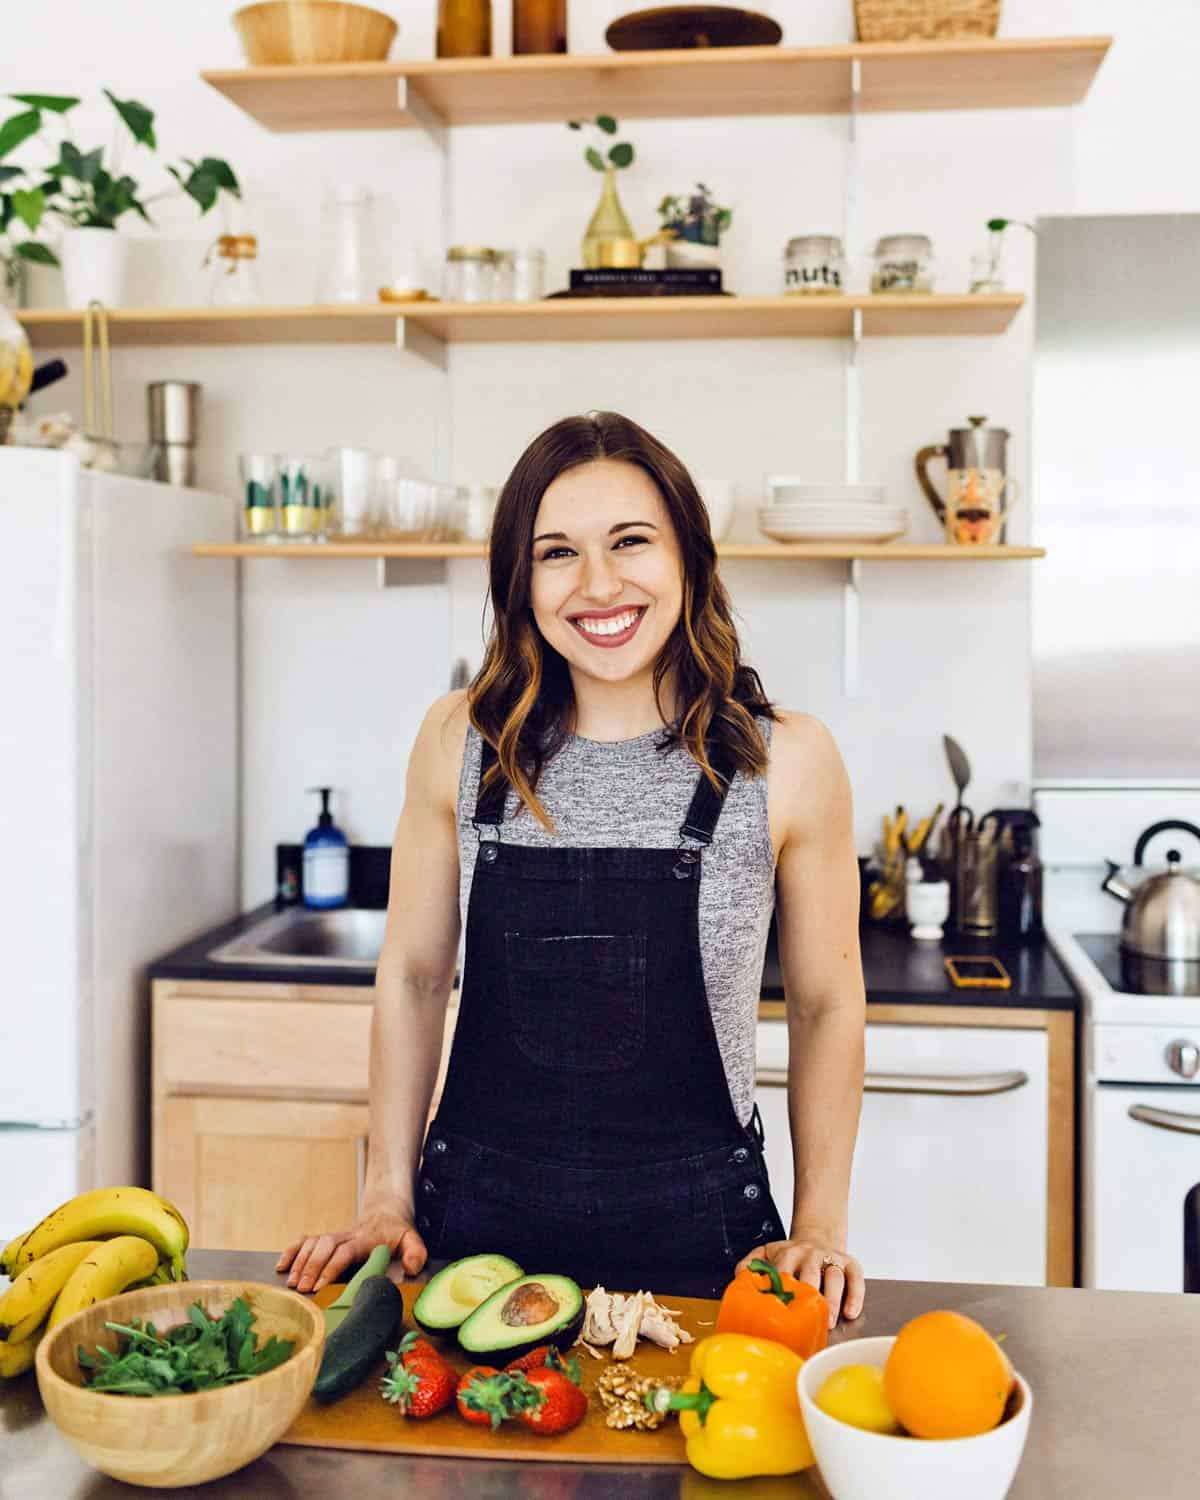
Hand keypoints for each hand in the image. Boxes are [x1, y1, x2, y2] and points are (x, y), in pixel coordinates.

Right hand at [276, 1201, 427, 1293]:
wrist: (387, 1211)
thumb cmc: (398, 1232)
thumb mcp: (413, 1240)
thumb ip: (416, 1253)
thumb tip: (412, 1267)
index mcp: (367, 1239)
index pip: (346, 1251)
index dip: (332, 1267)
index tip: (320, 1285)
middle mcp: (347, 1235)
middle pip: (324, 1247)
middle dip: (311, 1267)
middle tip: (302, 1289)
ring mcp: (335, 1235)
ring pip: (312, 1243)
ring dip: (300, 1261)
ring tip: (291, 1283)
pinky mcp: (326, 1237)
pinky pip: (305, 1240)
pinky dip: (292, 1251)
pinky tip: (281, 1265)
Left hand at [736, 1233, 865, 1329]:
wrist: (818, 1237)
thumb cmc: (791, 1256)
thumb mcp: (767, 1253)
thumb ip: (751, 1263)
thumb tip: (740, 1277)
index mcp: (787, 1254)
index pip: (784, 1272)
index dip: (782, 1291)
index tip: (779, 1311)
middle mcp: (810, 1255)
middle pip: (811, 1274)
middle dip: (810, 1296)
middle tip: (808, 1318)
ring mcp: (831, 1258)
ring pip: (834, 1277)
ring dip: (833, 1299)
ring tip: (830, 1320)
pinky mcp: (850, 1263)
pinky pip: (856, 1278)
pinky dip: (855, 1295)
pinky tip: (850, 1312)